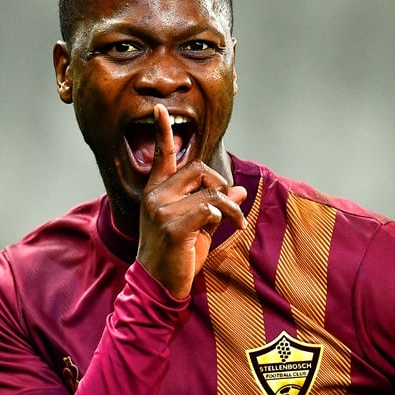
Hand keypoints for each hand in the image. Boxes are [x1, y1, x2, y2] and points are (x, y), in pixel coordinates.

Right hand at [137, 104, 246, 298]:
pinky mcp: (173, 226)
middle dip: (221, 185)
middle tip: (229, 207)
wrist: (159, 284)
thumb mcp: (198, 226)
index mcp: (157, 191)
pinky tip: (230, 228)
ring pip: (211, 192)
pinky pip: (211, 209)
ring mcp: (162, 210)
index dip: (162, 132)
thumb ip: (214, 204)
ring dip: (231, 207)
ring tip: (236, 222)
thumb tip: (238, 188)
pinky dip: (227, 216)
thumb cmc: (177, 255)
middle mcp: (156, 196)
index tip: (160, 110)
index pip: (162, 156)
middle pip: (199, 169)